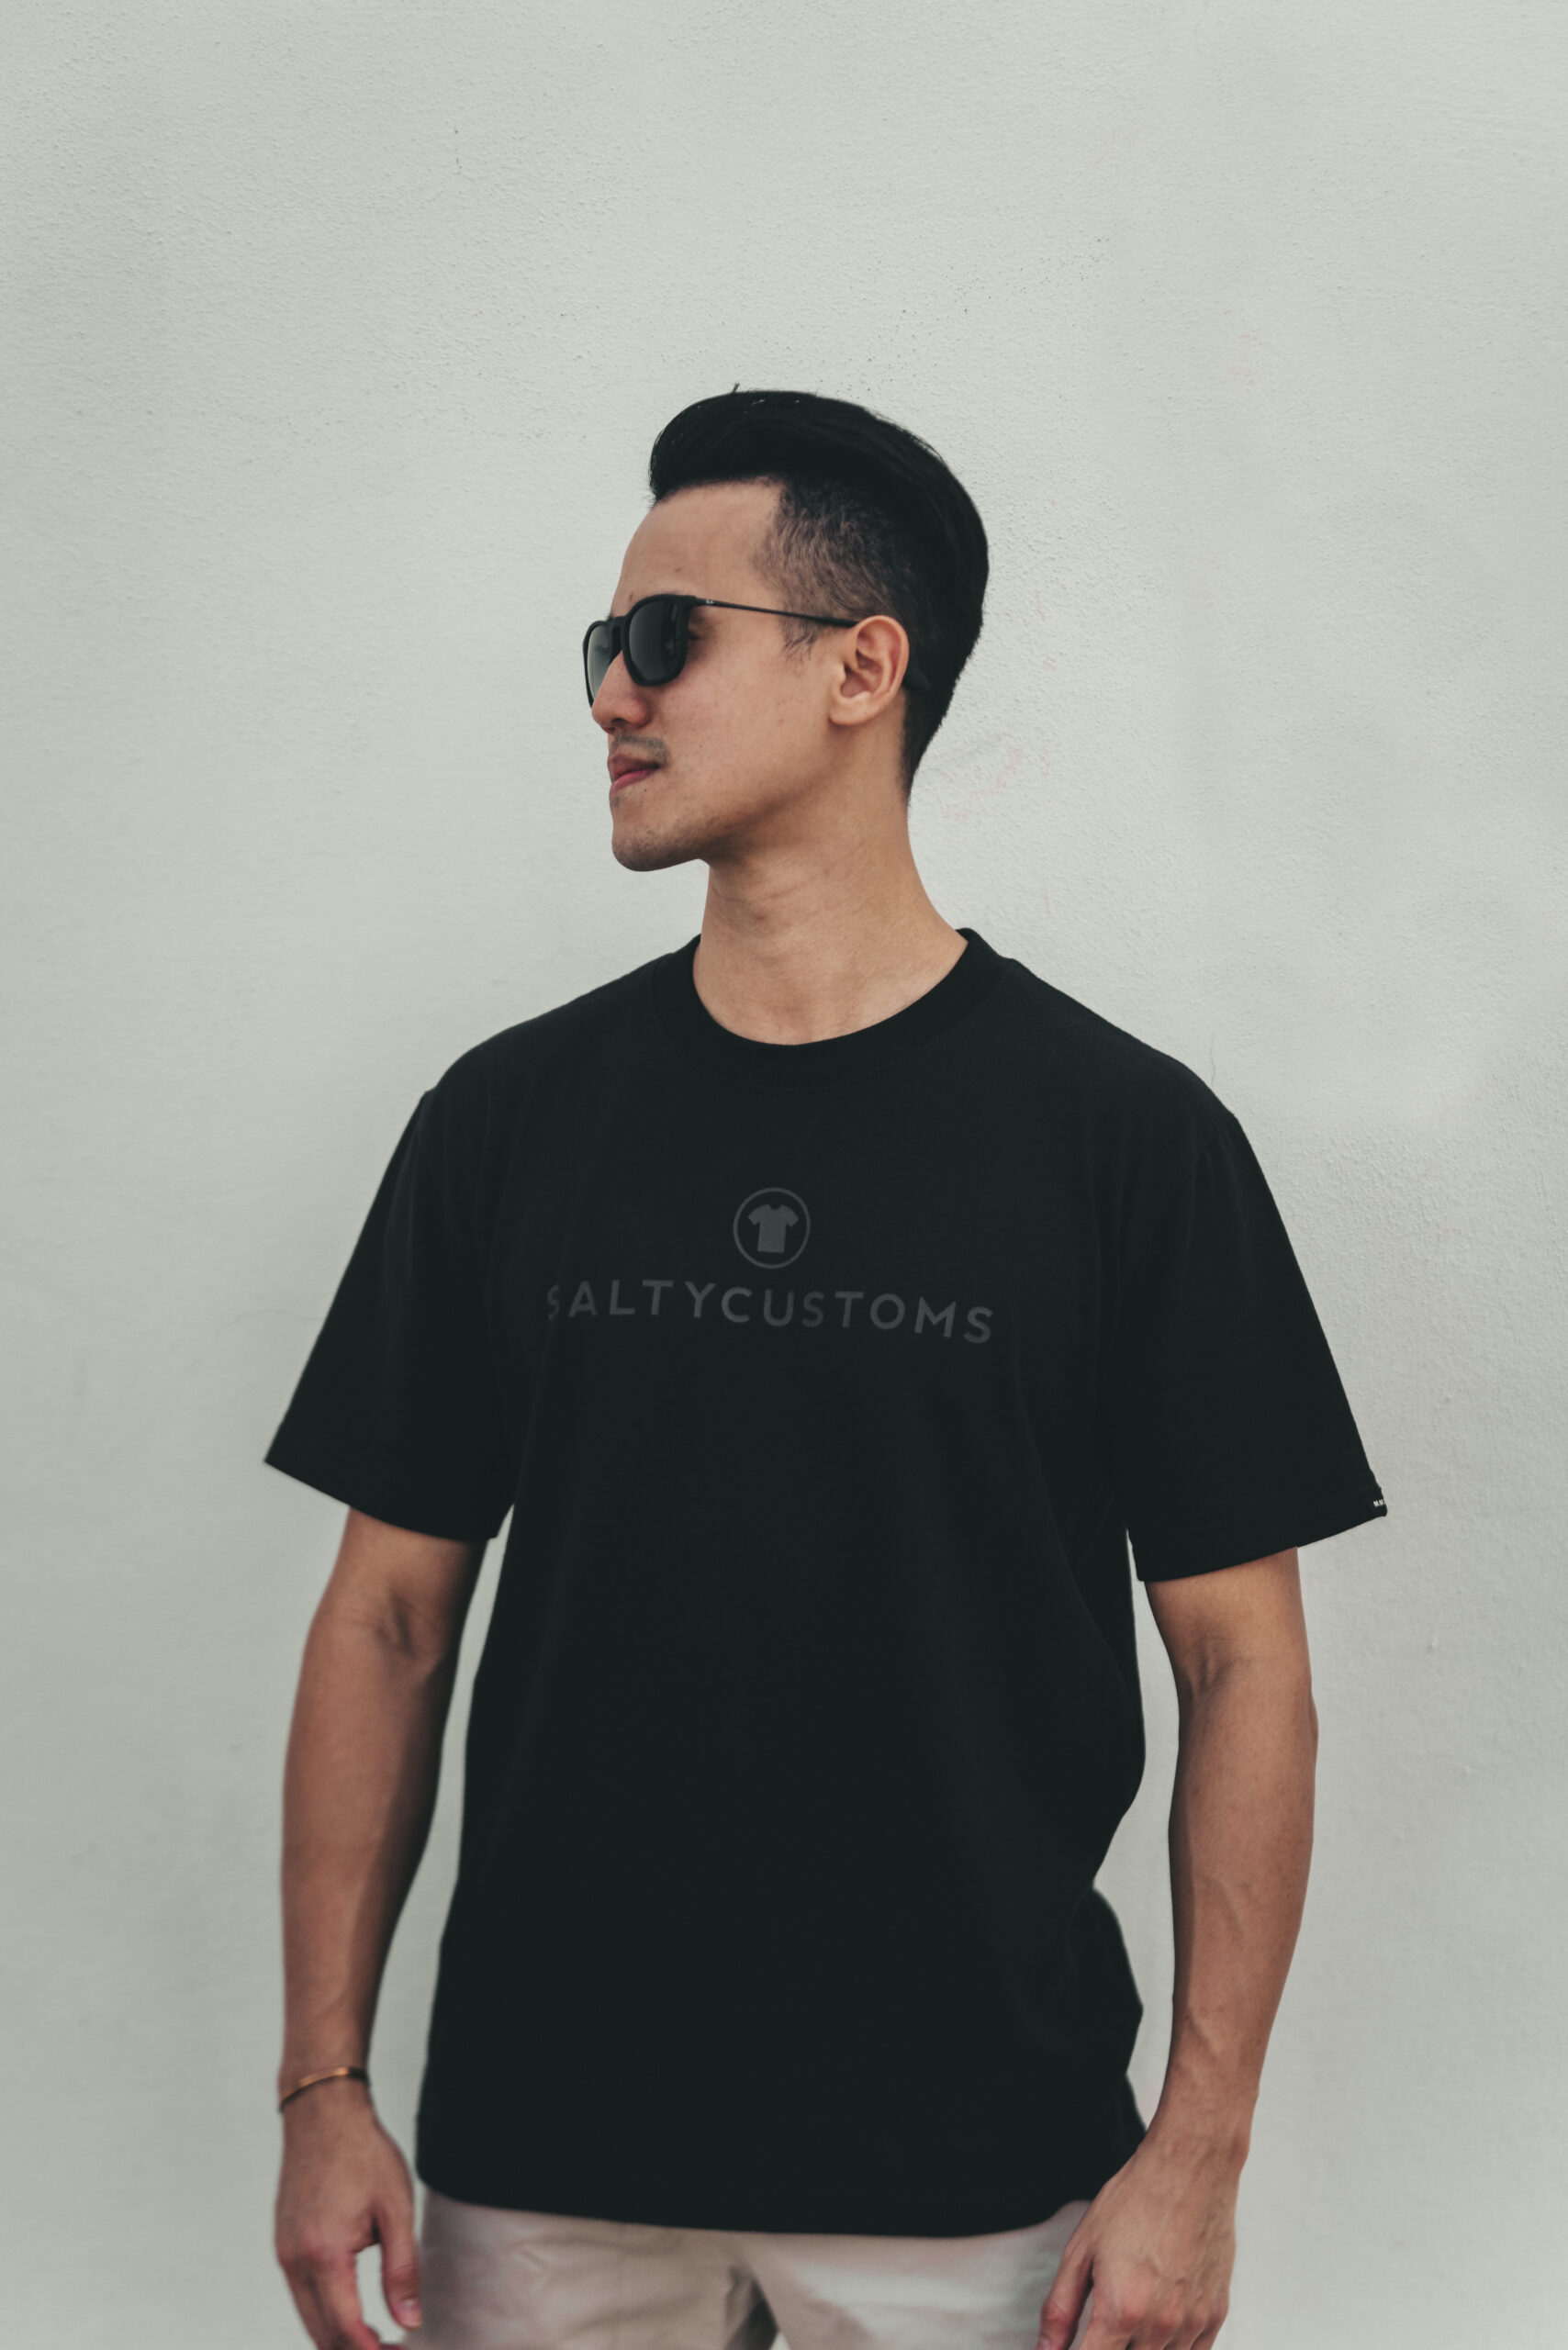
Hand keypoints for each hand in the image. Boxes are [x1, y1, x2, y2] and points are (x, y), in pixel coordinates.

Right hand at [275, 2084, 422, 2346]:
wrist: (322, 2113)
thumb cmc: (363, 2153)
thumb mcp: (396, 2208)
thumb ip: (402, 2269)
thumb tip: (409, 2321)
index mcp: (325, 2252)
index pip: (345, 2328)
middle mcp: (295, 2260)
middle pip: (321, 2334)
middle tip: (393, 2349)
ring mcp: (284, 2253)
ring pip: (308, 2319)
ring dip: (339, 2337)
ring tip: (379, 2340)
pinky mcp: (283, 2245)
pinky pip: (302, 2296)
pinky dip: (325, 2314)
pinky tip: (353, 2311)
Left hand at [1036, 2130, 1236, 2349]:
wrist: (1189, 2168)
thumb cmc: (1135, 2200)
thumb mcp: (1081, 2249)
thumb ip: (1060, 2308)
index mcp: (1122, 2309)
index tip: (1076, 2347)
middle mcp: (1160, 2325)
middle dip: (1108, 2349)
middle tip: (1101, 2325)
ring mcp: (1192, 2323)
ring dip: (1139, 2349)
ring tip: (1129, 2315)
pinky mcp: (1216, 2315)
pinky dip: (1170, 2349)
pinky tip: (1156, 2326)